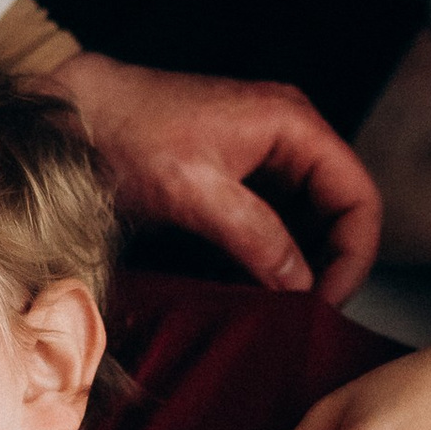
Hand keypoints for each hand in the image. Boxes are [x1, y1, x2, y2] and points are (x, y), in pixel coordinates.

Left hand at [58, 50, 381, 302]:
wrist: (72, 114)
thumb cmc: (126, 131)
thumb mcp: (194, 191)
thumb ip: (256, 236)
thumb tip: (301, 286)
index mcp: (293, 125)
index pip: (358, 197)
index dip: (354, 256)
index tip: (326, 302)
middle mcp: (289, 138)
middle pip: (340, 214)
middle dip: (328, 267)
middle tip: (302, 316)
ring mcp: (264, 159)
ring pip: (309, 225)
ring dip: (298, 268)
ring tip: (273, 307)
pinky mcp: (237, 181)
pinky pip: (274, 226)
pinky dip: (267, 260)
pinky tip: (246, 288)